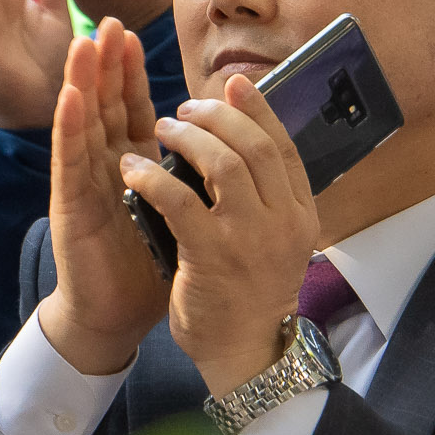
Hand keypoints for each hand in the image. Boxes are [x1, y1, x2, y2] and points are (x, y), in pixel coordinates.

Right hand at [35, 19, 168, 374]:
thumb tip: (220, 147)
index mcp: (130, 165)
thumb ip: (187, 178)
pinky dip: (68, 126)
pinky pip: (69, 160)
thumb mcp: (178, 211)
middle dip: (105, 64)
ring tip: (82, 43)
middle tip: (107, 23)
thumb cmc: (148, 266)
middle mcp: (103, 167)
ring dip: (81, 81)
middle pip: (102, 105)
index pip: (129, 109)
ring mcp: (83, 183)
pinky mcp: (70, 206)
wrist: (116, 314)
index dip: (129, 73)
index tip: (132, 34)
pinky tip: (69, 96)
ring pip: (82, 123)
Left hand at [121, 76, 321, 398]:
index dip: (260, 110)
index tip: (236, 84)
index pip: (284, 147)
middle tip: (185, 107)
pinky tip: (132, 168)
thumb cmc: (249, 292)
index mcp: (302, 215)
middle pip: (253, 146)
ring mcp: (249, 238)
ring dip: (186, 137)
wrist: (245, 350)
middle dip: (216, 116)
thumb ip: (264, 198)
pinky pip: (179, 198)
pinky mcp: (212, 254)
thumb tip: (238, 143)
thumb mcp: (274, 240)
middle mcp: (284, 221)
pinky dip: (152, 176)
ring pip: (222, 163)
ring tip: (159, 127)